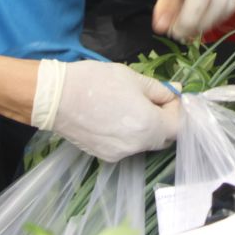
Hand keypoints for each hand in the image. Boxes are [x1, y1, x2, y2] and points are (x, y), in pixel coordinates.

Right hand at [30, 59, 179, 161]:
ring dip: (145, 126)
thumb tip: (177, 92)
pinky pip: (126, 145)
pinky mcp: (104, 156)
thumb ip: (160, 89)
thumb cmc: (95, 82)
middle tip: (149, 97)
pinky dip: (128, 133)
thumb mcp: (133, 78)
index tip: (167, 94)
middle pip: (163, 137)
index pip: (179, 125)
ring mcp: (120, 154)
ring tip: (127, 104)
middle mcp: (137, 146)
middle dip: (163, 118)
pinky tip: (113, 115)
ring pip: (144, 142)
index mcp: (149, 126)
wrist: (56, 97)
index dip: (177, 109)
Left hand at [148, 0, 234, 40]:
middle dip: (190, 22)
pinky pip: (233, 2)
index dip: (169, 8)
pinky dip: (218, 16)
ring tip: (190, 29)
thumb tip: (163, 26)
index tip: (161, 28)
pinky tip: (205, 19)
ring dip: (206, 23)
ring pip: (223, 4)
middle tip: (178, 33)